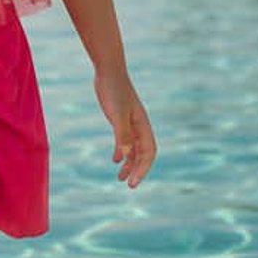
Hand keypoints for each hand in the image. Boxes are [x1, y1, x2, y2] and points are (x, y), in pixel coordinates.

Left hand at [94, 67, 156, 187]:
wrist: (109, 71)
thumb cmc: (114, 91)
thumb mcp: (117, 115)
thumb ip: (122, 135)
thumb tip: (125, 156)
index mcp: (143, 126)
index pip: (149, 153)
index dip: (143, 169)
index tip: (133, 183)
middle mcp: (139, 126)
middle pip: (143, 154)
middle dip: (138, 170)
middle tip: (130, 186)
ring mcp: (130, 122)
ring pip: (134, 149)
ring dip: (129, 164)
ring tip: (120, 178)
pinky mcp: (120, 119)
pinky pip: (125, 140)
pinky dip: (122, 152)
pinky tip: (115, 160)